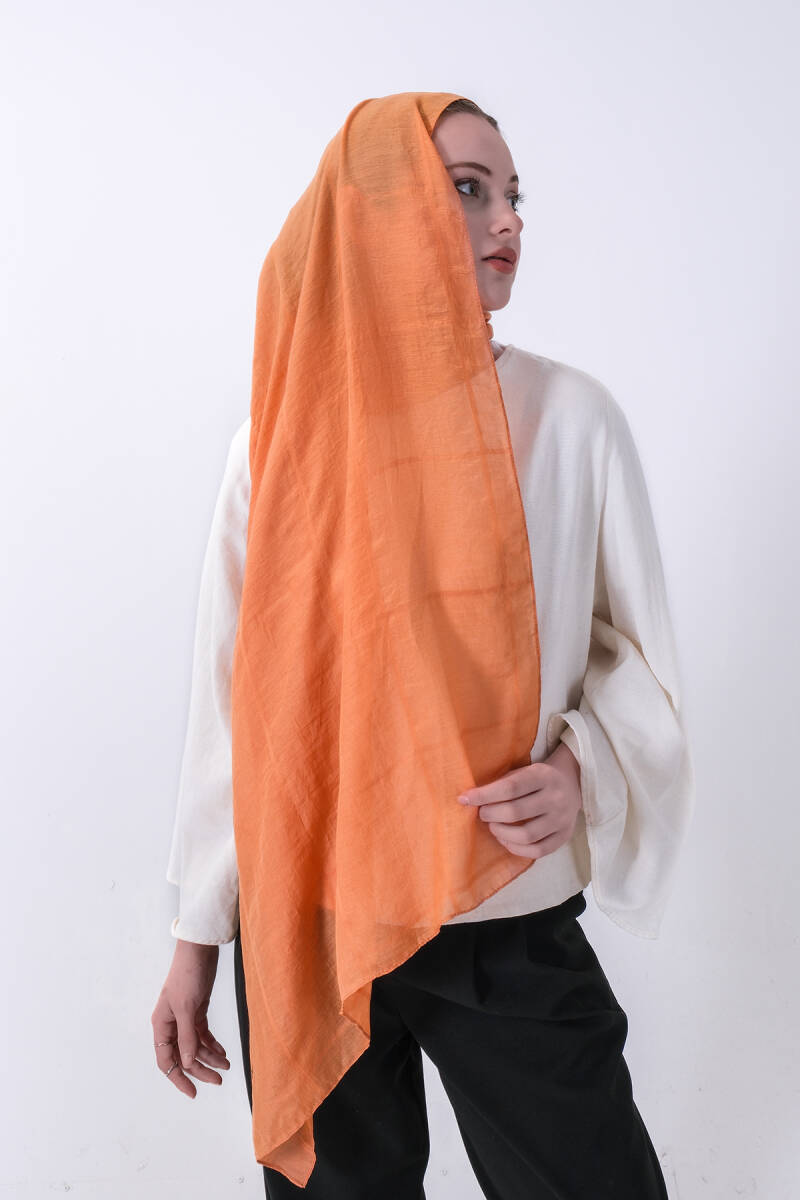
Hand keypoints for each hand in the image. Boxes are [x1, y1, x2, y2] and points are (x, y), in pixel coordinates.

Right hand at [151, 940, 229, 1097]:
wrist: (200, 950)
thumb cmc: (188, 975)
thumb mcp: (187, 1007)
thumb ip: (187, 1036)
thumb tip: (187, 1063)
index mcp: (161, 1024)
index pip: (166, 1060)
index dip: (178, 1078)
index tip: (193, 1092)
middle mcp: (171, 1024)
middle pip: (184, 1055)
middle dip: (201, 1069)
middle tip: (219, 1079)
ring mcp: (184, 1018)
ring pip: (195, 1046)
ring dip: (210, 1057)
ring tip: (226, 1065)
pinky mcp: (197, 1010)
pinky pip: (203, 1034)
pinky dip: (213, 1044)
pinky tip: (223, 1052)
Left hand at [456, 742, 582, 859]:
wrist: (572, 782)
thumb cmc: (536, 778)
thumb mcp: (523, 770)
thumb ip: (501, 783)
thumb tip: (470, 799)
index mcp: (542, 775)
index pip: (509, 787)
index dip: (484, 795)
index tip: (465, 799)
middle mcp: (555, 797)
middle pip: (516, 812)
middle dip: (491, 814)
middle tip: (482, 814)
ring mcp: (562, 819)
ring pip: (527, 835)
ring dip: (502, 833)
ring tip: (493, 827)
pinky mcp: (565, 836)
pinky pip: (538, 850)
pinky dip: (517, 849)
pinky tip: (505, 840)